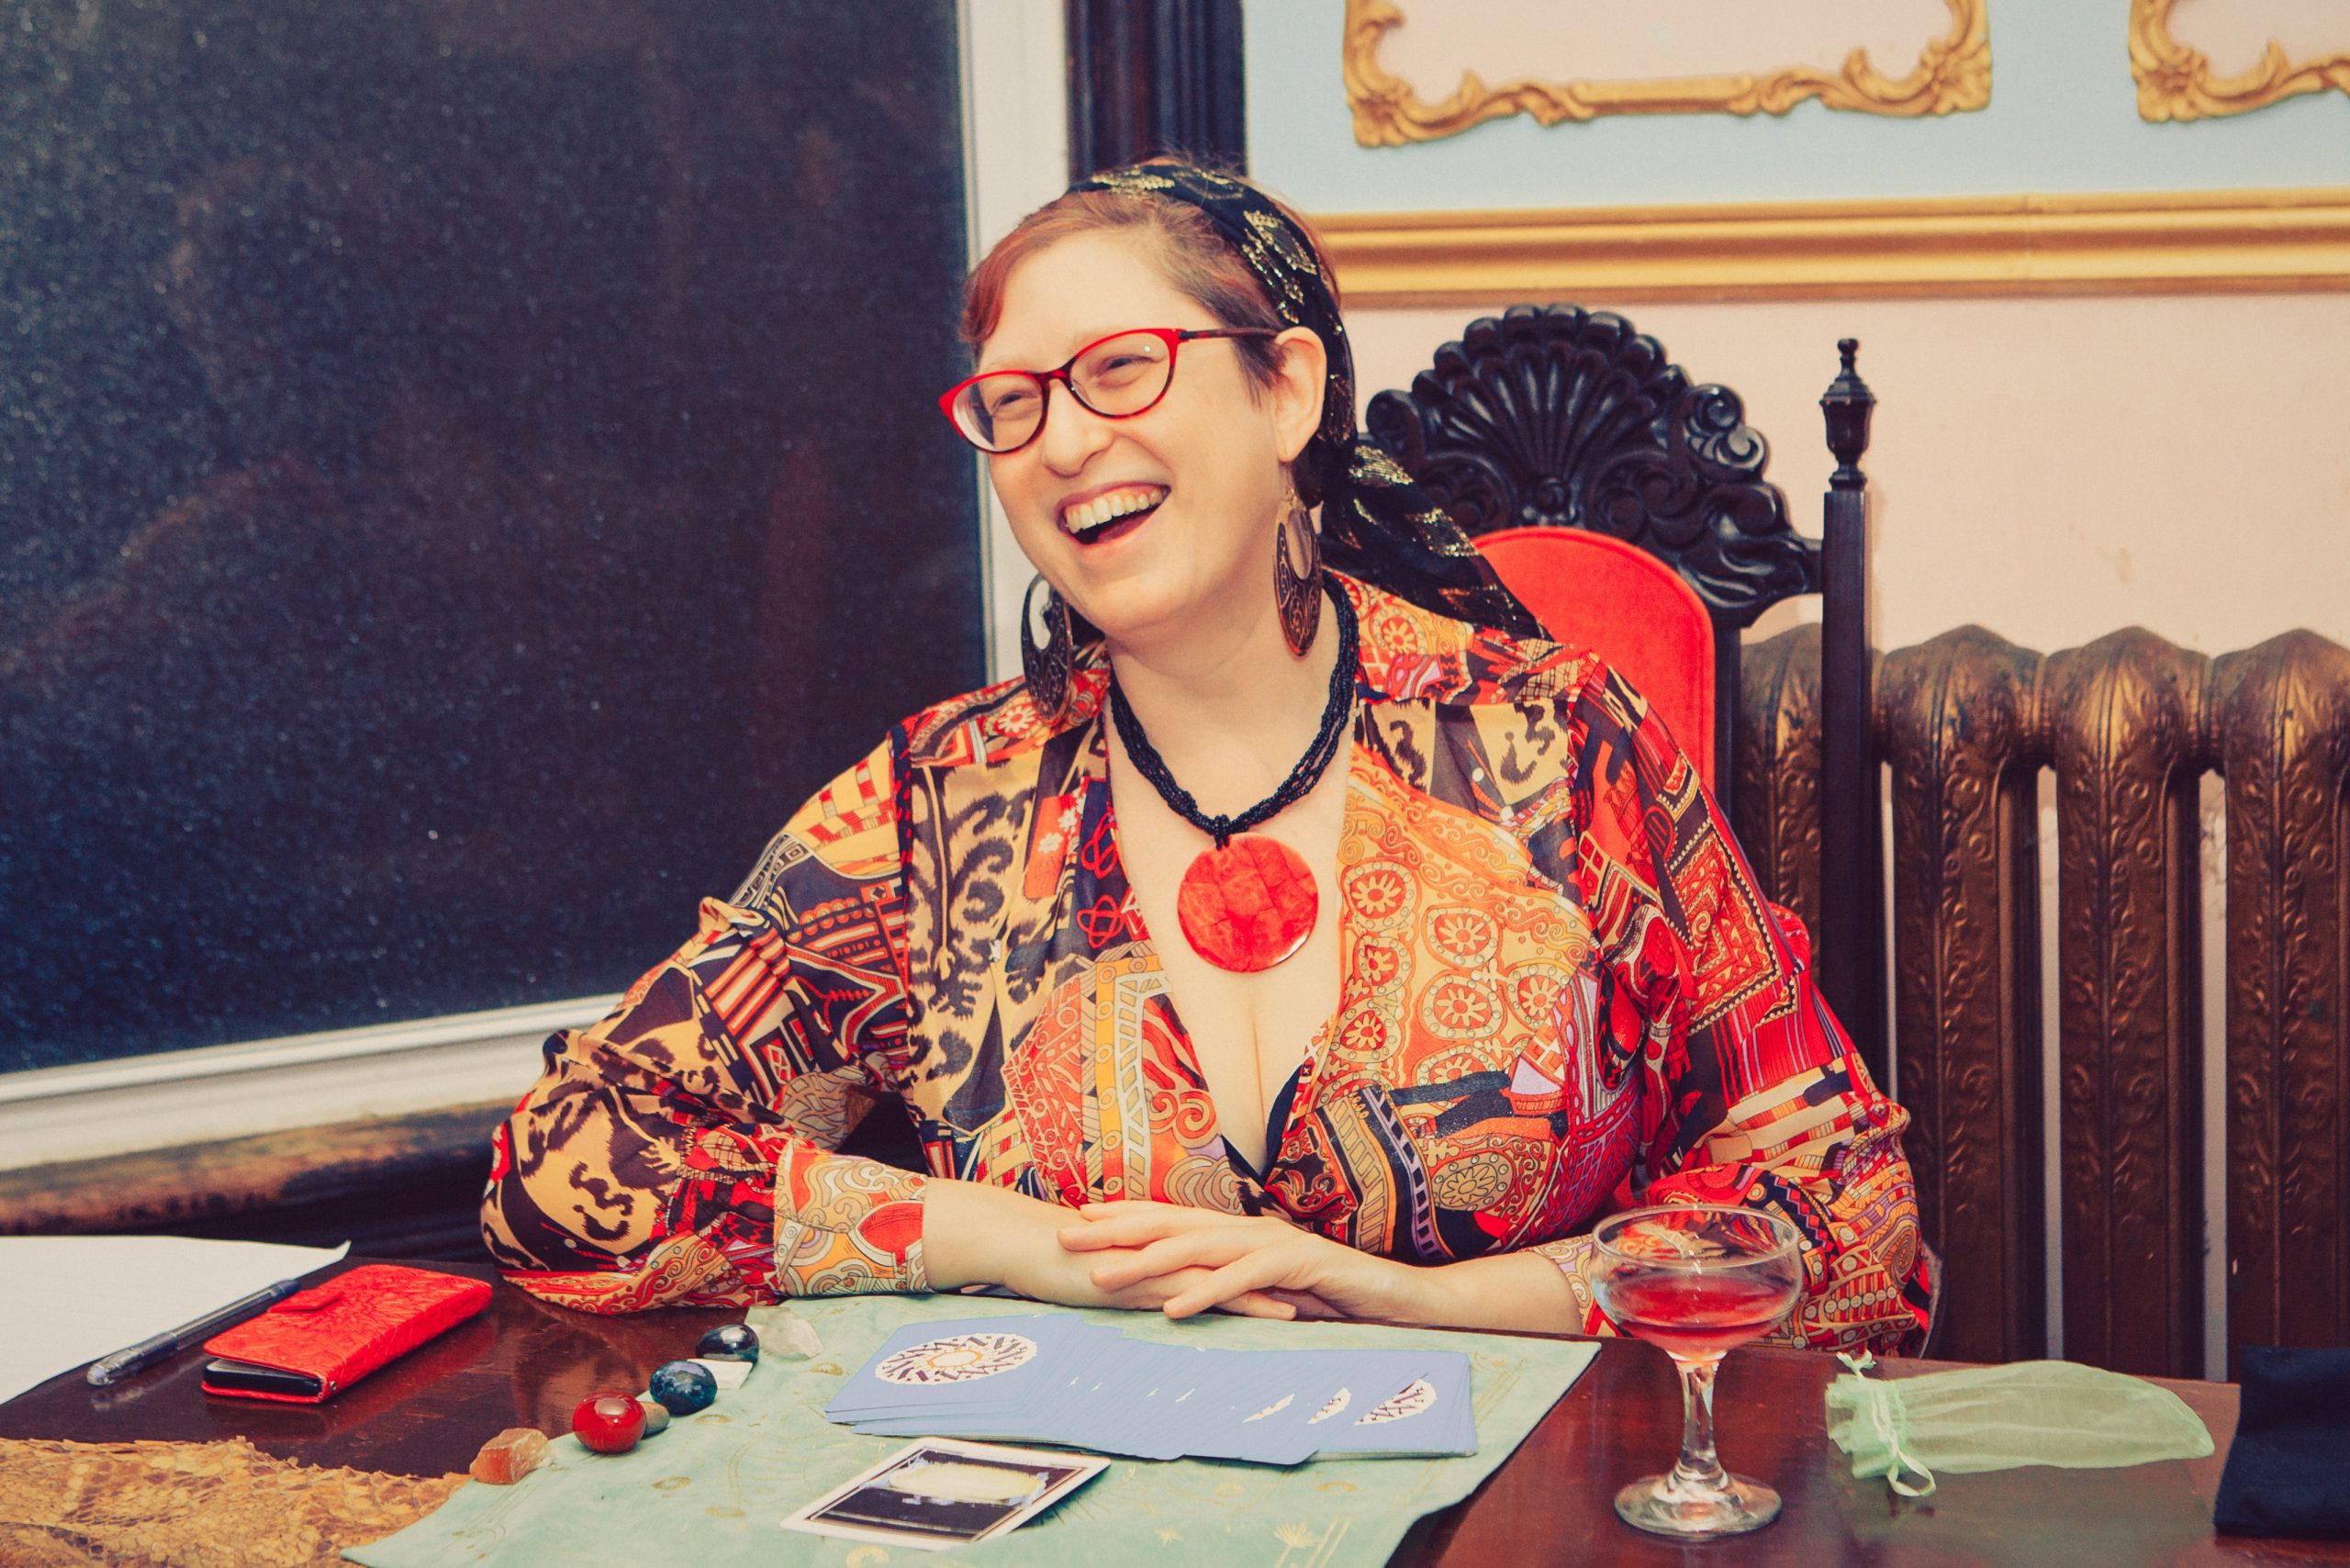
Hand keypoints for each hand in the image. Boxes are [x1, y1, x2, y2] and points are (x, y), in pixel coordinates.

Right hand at [923, 1179, 1296, 1318]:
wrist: (1017, 1240)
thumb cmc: (1048, 1258)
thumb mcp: (1096, 1273)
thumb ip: (1121, 1280)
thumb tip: (1137, 1296)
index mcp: (1157, 1247)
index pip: (1218, 1258)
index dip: (1256, 1270)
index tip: (1294, 1285)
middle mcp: (1167, 1247)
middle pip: (1236, 1261)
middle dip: (1279, 1277)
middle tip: (1324, 1293)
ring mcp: (1161, 1259)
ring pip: (1231, 1274)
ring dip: (1273, 1289)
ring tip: (1315, 1306)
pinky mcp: (1150, 1276)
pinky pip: (1205, 1289)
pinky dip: (1243, 1299)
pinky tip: (1274, 1310)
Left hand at [1058, 1201, 1416, 1320]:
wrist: (1396, 1295)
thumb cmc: (1329, 1296)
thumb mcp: (1267, 1290)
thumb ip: (1228, 1284)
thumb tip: (1182, 1292)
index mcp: (1238, 1230)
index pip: (1171, 1217)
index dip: (1124, 1216)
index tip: (1076, 1219)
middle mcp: (1248, 1228)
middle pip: (1171, 1224)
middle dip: (1116, 1230)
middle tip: (1065, 1237)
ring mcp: (1273, 1243)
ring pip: (1199, 1247)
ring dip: (1147, 1261)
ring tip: (1103, 1276)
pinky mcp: (1298, 1266)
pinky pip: (1243, 1278)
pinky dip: (1207, 1291)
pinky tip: (1174, 1309)